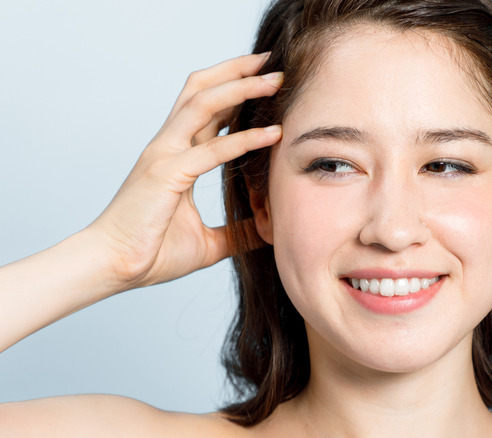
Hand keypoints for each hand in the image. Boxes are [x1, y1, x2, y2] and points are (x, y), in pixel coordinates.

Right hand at [88, 54, 281, 290]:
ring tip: (275, 81)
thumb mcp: (208, 242)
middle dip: (237, 70)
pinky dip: (244, 139)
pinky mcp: (166, 173)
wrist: (112, 268)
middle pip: (202, 89)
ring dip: (241, 87)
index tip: (268, 82)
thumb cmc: (152, 253)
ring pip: (204, 103)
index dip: (235, 89)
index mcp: (175, 155)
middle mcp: (168, 146)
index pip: (206, 108)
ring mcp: (164, 155)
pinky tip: (273, 134)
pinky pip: (211, 149)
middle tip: (273, 63)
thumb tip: (269, 232)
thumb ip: (237, 232)